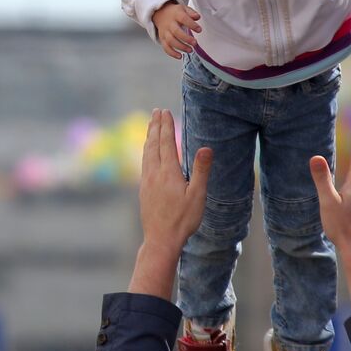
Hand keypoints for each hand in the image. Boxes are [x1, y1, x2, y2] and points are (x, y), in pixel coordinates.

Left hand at [128, 109, 211, 296]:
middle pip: (154, 144)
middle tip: (156, 111)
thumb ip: (201, 170)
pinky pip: (144, 163)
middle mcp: (154, 173)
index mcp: (169, 172)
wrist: (161, 240)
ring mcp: (146, 181)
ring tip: (150, 126)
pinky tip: (147, 152)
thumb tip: (206, 148)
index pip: (167, 142)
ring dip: (149, 137)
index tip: (164, 111)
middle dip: (155, 126)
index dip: (166, 126)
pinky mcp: (143, 189)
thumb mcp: (197, 196)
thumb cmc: (183, 219)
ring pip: (146, 153)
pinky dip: (146, 151)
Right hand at [152, 2, 201, 58]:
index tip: (199, 30)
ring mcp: (165, 32)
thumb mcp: (184, 9)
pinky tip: (180, 56)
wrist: (160, 13)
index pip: (183, 19)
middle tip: (195, 43)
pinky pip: (166, 47)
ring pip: (171, 41)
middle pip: (176, 32)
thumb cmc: (175, 13)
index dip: (191, 24)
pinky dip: (172, 53)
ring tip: (190, 50)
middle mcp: (169, 24)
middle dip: (186, 38)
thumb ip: (191, 13)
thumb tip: (197, 17)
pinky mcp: (162, 39)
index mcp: (176, 15)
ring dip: (181, 47)